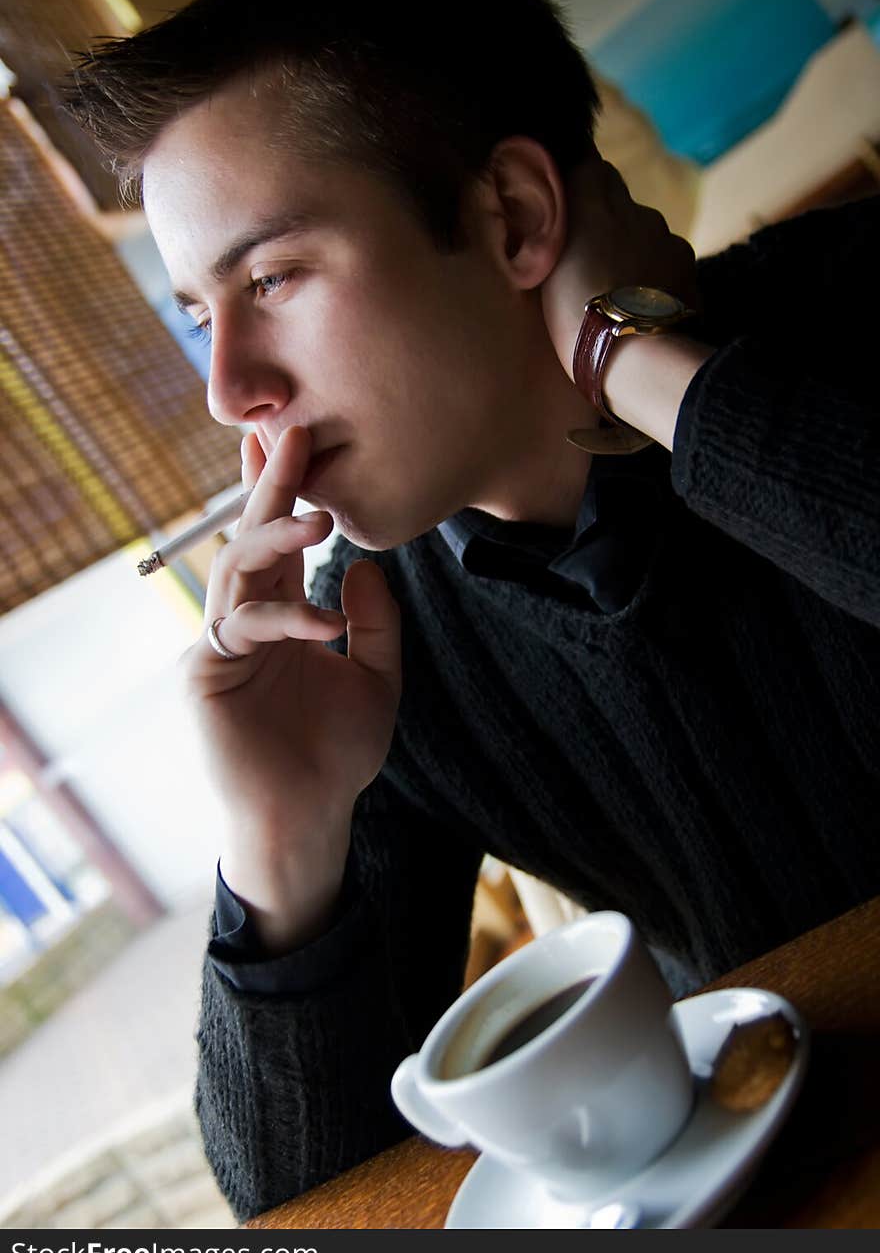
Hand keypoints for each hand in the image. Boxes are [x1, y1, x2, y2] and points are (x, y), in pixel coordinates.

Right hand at [183, 425, 400, 947]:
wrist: (309, 818)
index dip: (284, 490)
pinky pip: (243, 628)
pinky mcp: (209, 674)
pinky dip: (283, 618)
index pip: (279, 540)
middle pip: (253, 536)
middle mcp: (246, 619)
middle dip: (272, 486)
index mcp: (280, 613)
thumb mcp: (376, 678)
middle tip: (291, 435)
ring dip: (275, 536)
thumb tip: (365, 565)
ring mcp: (223, 644)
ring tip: (318, 515)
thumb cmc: (336, 754)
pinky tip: (323, 622)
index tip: (293, 438)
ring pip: (237, 569)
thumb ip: (375, 622)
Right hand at [541, 157, 698, 380]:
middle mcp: (635, 209)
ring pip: (647, 232)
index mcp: (594, 205)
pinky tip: (645, 303)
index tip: (571, 206)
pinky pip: (669, 261)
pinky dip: (658, 274)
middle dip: (608, 216)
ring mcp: (668, 237)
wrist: (632, 352)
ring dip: (635, 249)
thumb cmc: (575, 311)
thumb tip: (554, 202)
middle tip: (592, 255)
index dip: (581, 184)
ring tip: (621, 288)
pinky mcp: (689, 266)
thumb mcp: (545, 266)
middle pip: (620, 198)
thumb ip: (554, 229)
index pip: (589, 167)